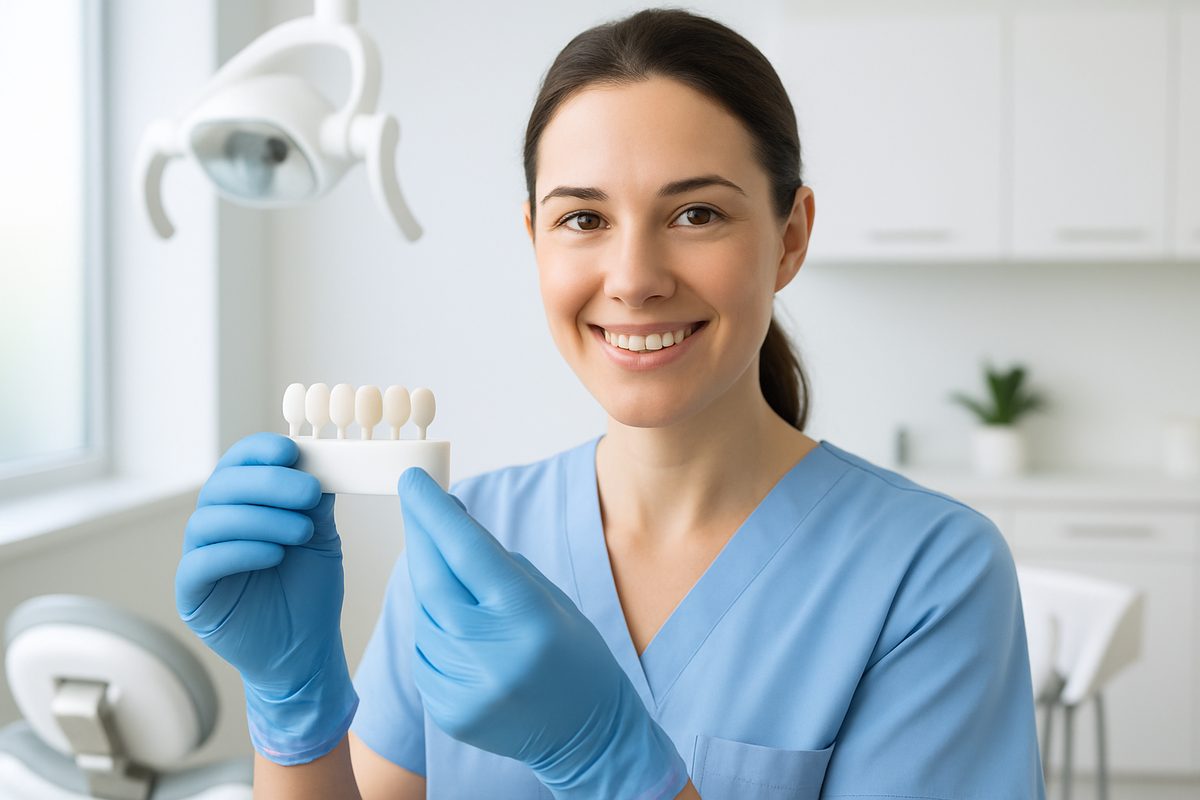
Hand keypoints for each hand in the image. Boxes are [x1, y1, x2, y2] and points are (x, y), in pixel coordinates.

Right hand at [176, 432, 357, 764]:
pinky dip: (239, 552)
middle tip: (308, 492)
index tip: (291, 450)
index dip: (259, 451)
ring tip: (299, 531)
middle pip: (222, 486)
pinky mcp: (192, 593)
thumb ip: (314, 500)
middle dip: (267, 484)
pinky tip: (274, 555)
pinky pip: (201, 563)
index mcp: (243, 504)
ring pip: (210, 521)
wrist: (305, 650)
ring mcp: (199, 558)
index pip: (238, 464)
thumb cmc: (309, 590)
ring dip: (259, 518)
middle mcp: (215, 525)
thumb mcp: (319, 536)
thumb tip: (322, 458)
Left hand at [398, 467, 686, 798]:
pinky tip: (461, 631)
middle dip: (420, 536)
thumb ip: (498, 562)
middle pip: (433, 581)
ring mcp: (466, 687)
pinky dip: (435, 631)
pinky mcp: (448, 711)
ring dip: (433, 590)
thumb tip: (450, 521)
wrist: (587, 736)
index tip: (413, 482)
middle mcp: (492, 654)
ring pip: (425, 616)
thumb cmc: (573, 656)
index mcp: (526, 617)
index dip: (435, 513)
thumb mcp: (547, 598)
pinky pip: (425, 652)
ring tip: (462, 587)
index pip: (467, 552)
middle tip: (412, 503)